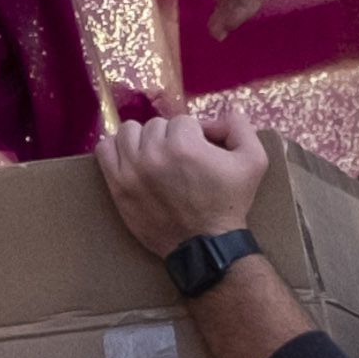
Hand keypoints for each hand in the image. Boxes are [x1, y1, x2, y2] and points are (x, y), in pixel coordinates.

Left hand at [96, 98, 266, 253]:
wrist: (207, 246)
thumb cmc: (230, 203)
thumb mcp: (254, 162)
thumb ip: (240, 127)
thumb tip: (225, 111)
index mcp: (184, 145)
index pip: (183, 121)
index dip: (195, 135)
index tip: (201, 153)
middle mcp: (153, 154)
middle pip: (156, 125)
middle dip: (171, 138)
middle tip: (182, 160)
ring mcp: (131, 171)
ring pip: (129, 132)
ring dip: (143, 140)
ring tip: (157, 157)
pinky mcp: (117, 186)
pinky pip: (105, 150)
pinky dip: (117, 149)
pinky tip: (132, 160)